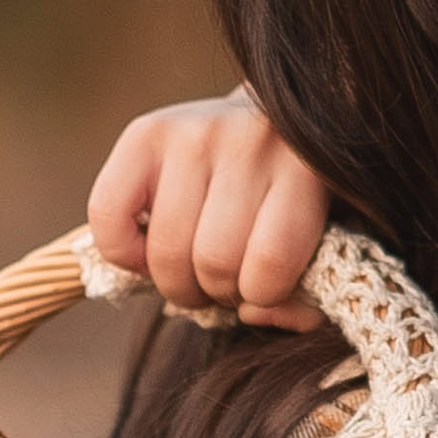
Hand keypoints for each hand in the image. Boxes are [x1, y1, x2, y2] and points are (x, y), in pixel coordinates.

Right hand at [87, 93, 331, 327]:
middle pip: (215, 261)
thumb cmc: (297, 199)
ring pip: (168, 250)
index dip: (260, 297)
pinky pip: (109, 214)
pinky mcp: (146, 132)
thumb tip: (255, 313)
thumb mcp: (328, 242)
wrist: (268, 124)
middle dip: (215, 293)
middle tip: (222, 282)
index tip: (259, 289)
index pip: (271, 263)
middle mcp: (251, 142)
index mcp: (307, 171)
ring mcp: (195, 133)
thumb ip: (308, 294)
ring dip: (176, 282)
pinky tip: (145, 253)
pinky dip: (121, 251)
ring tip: (191, 268)